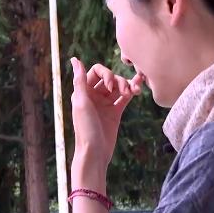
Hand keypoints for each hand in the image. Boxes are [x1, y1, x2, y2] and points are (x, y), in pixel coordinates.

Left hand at [69, 57, 143, 172]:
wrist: (94, 152)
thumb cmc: (85, 128)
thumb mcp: (81, 103)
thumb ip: (80, 81)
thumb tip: (75, 59)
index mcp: (83, 91)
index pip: (97, 71)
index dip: (106, 74)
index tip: (110, 87)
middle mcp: (93, 96)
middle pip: (109, 78)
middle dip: (119, 81)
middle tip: (125, 91)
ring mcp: (105, 104)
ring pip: (118, 87)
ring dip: (127, 85)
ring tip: (136, 90)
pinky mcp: (115, 112)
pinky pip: (124, 98)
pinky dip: (131, 92)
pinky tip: (138, 89)